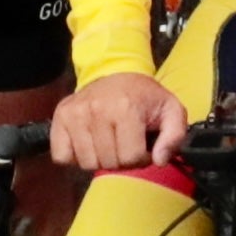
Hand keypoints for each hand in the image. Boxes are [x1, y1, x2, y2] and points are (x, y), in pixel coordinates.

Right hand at [53, 69, 183, 172]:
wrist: (115, 72)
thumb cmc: (143, 96)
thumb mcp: (170, 110)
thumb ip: (175, 136)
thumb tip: (159, 160)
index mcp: (126, 108)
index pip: (131, 158)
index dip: (141, 158)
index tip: (142, 144)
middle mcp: (96, 110)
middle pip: (109, 163)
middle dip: (121, 160)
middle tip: (125, 142)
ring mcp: (75, 114)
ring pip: (86, 163)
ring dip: (99, 159)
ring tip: (108, 141)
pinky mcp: (60, 117)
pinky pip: (62, 157)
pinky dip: (74, 156)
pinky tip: (89, 142)